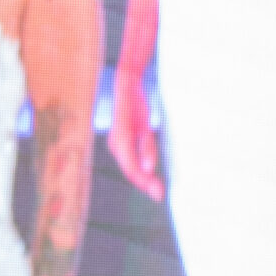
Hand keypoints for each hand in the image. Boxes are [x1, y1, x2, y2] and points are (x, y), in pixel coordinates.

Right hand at [108, 70, 163, 201]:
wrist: (126, 81)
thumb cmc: (137, 101)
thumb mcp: (145, 122)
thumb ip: (146, 146)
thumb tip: (147, 169)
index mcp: (121, 139)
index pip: (132, 168)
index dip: (145, 182)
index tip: (159, 194)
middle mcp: (115, 144)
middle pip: (130, 170)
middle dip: (145, 184)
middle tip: (160, 194)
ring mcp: (116, 143)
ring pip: (129, 167)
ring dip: (143, 179)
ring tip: (156, 188)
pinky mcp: (120, 142)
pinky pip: (130, 160)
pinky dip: (140, 169)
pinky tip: (150, 176)